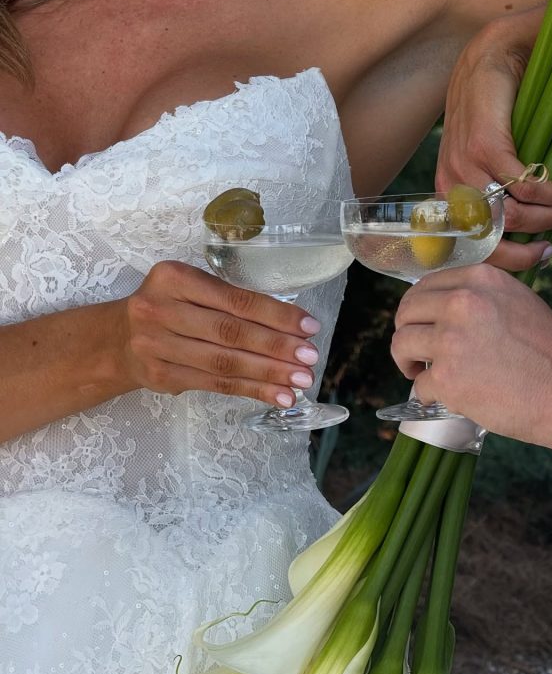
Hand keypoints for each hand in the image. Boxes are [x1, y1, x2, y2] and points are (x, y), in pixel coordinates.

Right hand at [116, 261, 320, 406]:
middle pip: (230, 333)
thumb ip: (229, 300)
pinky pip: (215, 384)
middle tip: (310, 358)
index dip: (275, 315)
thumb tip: (292, 326)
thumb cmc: (169, 306)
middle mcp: (161, 309)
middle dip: (276, 347)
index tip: (308, 326)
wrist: (119, 339)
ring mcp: (157, 346)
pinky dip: (251, 390)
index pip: (235, 299)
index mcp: (174, 277)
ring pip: (224, 363)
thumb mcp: (190, 288)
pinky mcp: (161, 376)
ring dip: (268, 374)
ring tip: (300, 381)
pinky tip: (277, 395)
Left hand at [391, 264, 551, 449]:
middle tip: (417, 352)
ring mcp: (450, 340)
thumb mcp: (516, 300)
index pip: (424, 285)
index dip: (418, 308)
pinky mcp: (447, 377)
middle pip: (406, 312)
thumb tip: (440, 308)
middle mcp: (460, 302)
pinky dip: (429, 394)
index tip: (422, 324)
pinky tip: (446, 397)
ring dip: (407, 362)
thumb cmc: (550, 351)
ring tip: (422, 373)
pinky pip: (419, 384)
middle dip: (407, 332)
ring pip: (402, 344)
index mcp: (478, 279)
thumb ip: (478, 297)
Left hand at [438, 14, 551, 272]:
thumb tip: (528, 231)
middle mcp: (450, 185)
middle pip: (492, 240)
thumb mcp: (484, 159)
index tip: (540, 255)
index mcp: (447, 194)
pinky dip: (549, 191)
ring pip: (512, 215)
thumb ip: (496, 192)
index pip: (470, 246)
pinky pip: (523, 186)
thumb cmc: (494, 114)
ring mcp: (465, 168)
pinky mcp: (485, 148)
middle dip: (528, 250)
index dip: (507, 260)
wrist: (491, 58)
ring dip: (547, 216)